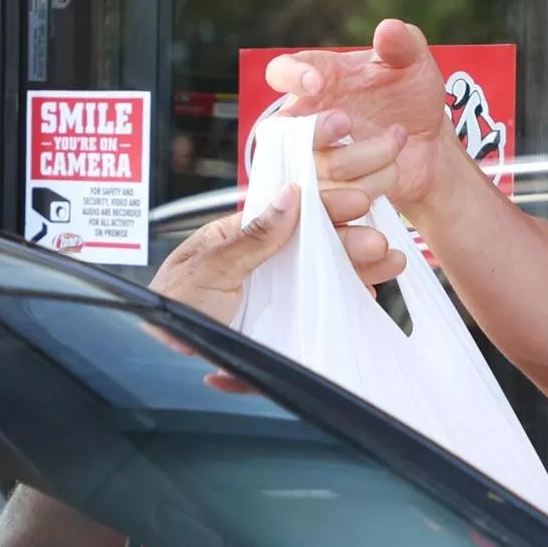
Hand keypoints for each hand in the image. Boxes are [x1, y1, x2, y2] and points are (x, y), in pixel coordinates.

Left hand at [146, 183, 407, 325]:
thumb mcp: (209, 268)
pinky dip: (344, 308)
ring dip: (359, 271)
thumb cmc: (173, 304)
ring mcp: (276, 295)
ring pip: (325, 279)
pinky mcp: (282, 328)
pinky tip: (367, 299)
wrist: (158, 352)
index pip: (295, 216)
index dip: (328, 206)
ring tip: (390, 265)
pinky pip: (317, 315)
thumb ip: (253, 237)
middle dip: (352, 243)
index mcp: (244, 238)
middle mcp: (265, 263)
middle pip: (317, 248)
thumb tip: (291, 194)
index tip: (359, 201)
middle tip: (380, 244)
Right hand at [270, 17, 475, 221]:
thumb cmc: (412, 96)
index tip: (316, 84)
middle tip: (349, 122)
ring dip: (365, 159)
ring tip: (397, 144)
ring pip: (317, 170)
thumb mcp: (415, 64)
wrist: (429, 147)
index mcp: (318, 78)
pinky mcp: (325, 193)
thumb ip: (404, 43)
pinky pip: (329, 202)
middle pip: (283, 132)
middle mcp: (304, 118)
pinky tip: (392, 174)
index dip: (290, 77)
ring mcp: (311, 159)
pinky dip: (368, 189)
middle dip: (318, 131)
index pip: (281, 71)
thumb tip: (387, 30)